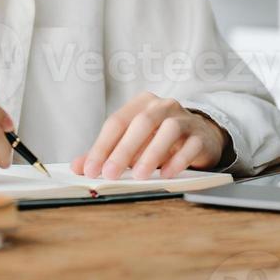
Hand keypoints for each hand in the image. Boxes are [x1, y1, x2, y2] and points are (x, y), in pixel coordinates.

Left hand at [71, 92, 228, 180]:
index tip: (90, 170)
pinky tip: (167, 174)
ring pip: (168, 130)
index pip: (116, 122)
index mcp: (140, 104)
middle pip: (141, 123)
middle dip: (123, 150)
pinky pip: (190, 145)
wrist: (200, 136)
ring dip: (152, 154)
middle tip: (110, 174)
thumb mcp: (132, 143)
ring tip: (140, 176)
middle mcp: (162, 106)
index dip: (102, 146)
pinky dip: (178, 160)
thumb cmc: (159, 139)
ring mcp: (184, 118)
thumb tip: (78, 167)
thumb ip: (106, 153)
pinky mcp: (201, 135)